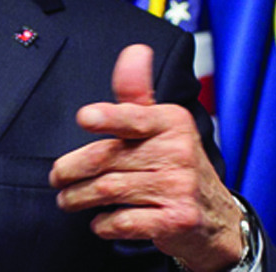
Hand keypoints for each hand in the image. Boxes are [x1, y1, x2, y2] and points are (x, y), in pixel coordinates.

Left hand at [48, 44, 244, 271]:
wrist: (218, 218)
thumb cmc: (177, 165)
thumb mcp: (162, 124)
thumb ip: (137, 93)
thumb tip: (134, 51)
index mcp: (171, 122)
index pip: (134, 117)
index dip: (108, 117)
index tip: (85, 117)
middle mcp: (178, 152)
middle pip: (108, 158)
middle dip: (73, 169)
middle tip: (58, 176)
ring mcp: (179, 188)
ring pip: (110, 190)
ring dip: (79, 197)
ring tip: (68, 199)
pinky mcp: (176, 220)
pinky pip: (124, 221)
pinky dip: (104, 223)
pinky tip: (100, 220)